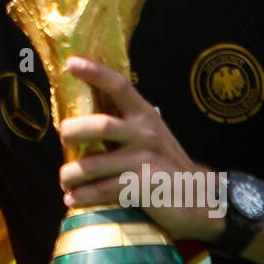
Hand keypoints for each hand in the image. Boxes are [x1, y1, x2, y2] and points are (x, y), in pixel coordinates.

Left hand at [57, 57, 225, 242]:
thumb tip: (76, 123)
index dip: (95, 72)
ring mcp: (146, 159)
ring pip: (94, 164)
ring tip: (65, 181)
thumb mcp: (149, 138)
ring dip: (70, 174)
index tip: (71, 63)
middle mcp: (146, 133)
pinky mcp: (145, 185)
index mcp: (145, 116)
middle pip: (100, 125)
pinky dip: (83, 196)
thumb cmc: (163, 167)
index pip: (120, 86)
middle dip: (72, 133)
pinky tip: (73, 199)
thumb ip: (122, 128)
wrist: (199, 201)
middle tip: (64, 142)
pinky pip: (103, 189)